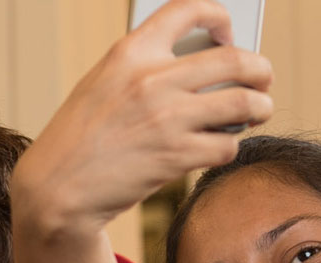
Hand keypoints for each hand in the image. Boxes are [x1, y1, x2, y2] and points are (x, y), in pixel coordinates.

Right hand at [11, 0, 274, 239]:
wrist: (57, 187)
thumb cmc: (82, 135)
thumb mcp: (104, 83)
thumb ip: (148, 68)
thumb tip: (210, 66)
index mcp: (130, 52)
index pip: (188, 9)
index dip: (219, 16)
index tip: (228, 32)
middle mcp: (152, 80)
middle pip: (235, 59)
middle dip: (261, 69)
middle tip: (263, 80)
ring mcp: (167, 119)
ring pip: (244, 102)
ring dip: (261, 107)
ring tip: (258, 111)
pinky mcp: (177, 156)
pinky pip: (228, 145)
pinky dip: (230, 146)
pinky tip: (220, 146)